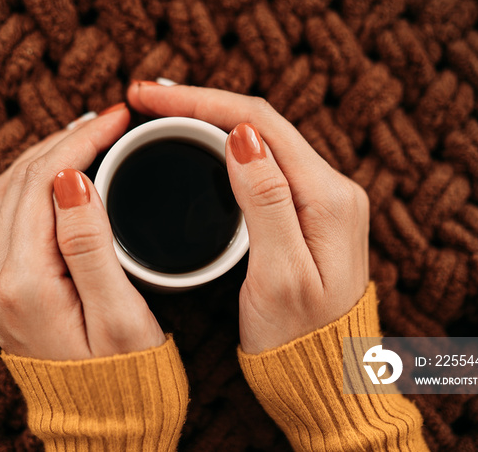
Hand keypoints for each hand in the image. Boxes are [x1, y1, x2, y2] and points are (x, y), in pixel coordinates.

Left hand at [0, 105, 165, 359]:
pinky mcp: (8, 291)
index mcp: (27, 283)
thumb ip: (91, 246)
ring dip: (45, 157)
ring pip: (8, 195)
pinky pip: (10, 218)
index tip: (117, 117)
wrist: (103, 433)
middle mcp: (0, 280)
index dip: (81, 140)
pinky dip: (34, 185)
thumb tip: (71, 177)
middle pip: (19, 182)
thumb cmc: (126, 382)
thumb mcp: (121, 317)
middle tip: (109, 119)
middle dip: (64, 139)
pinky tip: (64, 176)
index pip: (43, 183)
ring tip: (88, 135)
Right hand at [128, 83, 369, 353]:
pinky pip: (264, 165)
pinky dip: (224, 148)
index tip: (149, 97)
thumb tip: (241, 137)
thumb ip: (267, 202)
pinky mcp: (307, 218)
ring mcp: (321, 203)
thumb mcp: (281, 276)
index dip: (201, 101)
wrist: (329, 381)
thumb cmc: (303, 343)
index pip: (259, 123)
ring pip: (260, 141)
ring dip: (211, 120)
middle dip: (202, 103)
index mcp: (327, 198)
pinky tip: (198, 147)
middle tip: (147, 99)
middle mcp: (331, 190)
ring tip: (163, 114)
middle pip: (260, 123)